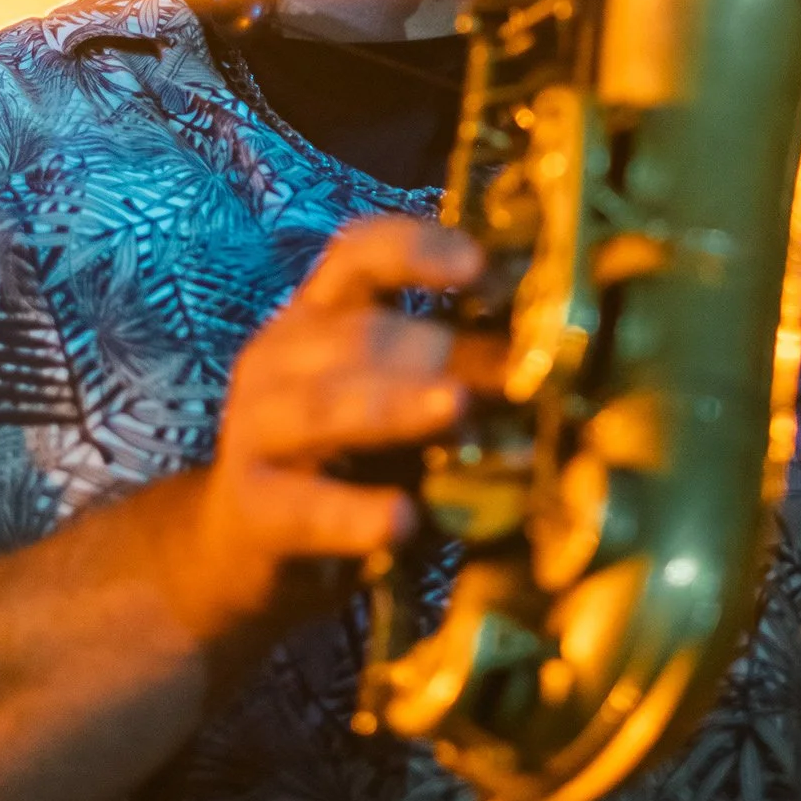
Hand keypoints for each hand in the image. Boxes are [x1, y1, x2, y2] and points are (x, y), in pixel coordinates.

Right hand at [181, 214, 483, 644]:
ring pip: (326, 407)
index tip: (486, 270)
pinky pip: (307, 507)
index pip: (360, 254)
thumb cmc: (345, 461)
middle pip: (358, 335)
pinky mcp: (255, 509)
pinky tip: (403, 522)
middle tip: (516, 374)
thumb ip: (454, 371)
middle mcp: (279, 359)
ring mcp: (257, 432)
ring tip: (458, 408)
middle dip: (442, 349)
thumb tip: (555, 356)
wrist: (244, 550)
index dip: (421, 250)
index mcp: (319, 316)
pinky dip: (356, 514)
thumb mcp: (396, 400)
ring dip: (397, 406)